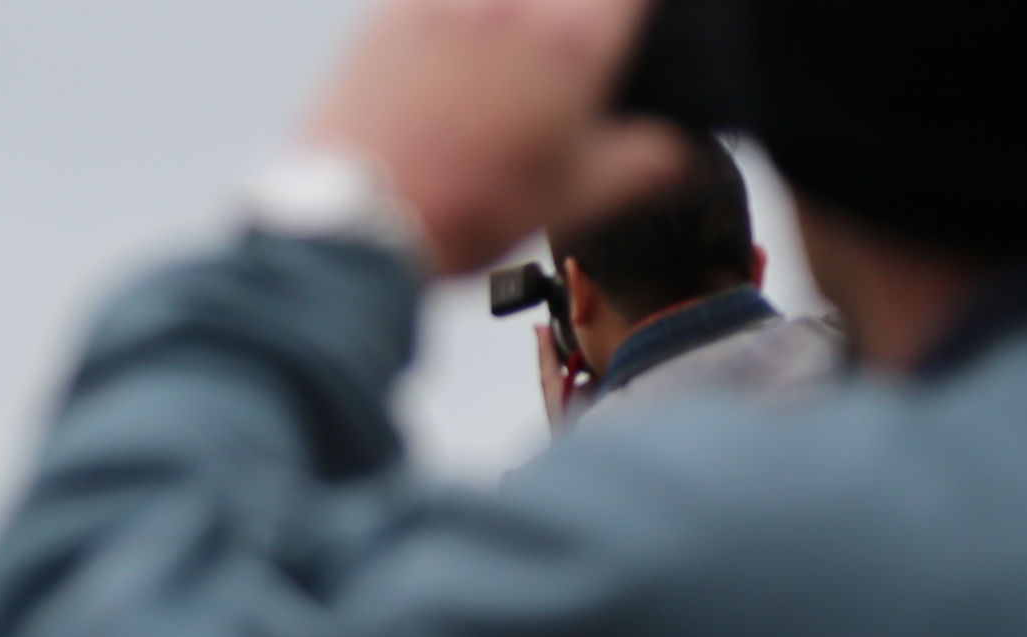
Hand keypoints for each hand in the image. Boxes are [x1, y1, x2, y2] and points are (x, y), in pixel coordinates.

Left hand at [297, 0, 680, 272]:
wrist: (352, 225)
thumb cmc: (458, 213)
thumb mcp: (567, 200)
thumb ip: (636, 166)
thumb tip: (674, 154)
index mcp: (572, 42)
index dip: (630, 10)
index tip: (626, 23)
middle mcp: (514, 6)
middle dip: (570, 16)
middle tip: (559, 57)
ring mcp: (449, 1)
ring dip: (512, 16)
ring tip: (509, 56)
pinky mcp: (393, 12)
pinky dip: (459, 14)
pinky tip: (456, 52)